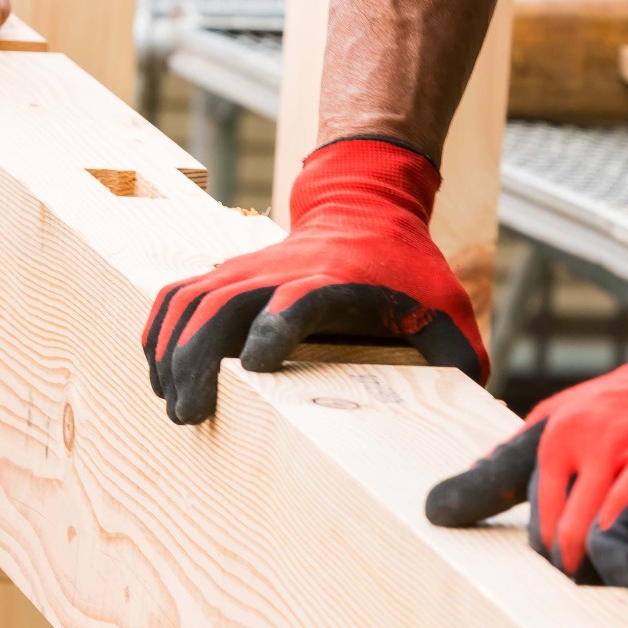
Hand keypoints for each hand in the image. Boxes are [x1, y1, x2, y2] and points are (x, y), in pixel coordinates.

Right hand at [143, 137, 486, 424]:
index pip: (299, 301)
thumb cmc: (410, 274)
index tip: (257, 366)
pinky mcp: (228, 272)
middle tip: (189, 415)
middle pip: (224, 305)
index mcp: (340, 283)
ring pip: (192, 301)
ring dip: (171, 351)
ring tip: (171, 403)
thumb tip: (473, 422)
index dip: (275, 329)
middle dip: (197, 360)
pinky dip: (158, 327)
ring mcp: (249, 269)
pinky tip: (154, 365)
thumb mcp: (449, 314)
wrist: (367, 205)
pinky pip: (177, 292)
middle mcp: (283, 272)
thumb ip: (458, 365)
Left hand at [426, 327, 627, 587]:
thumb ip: (502, 469)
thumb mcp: (556, 425)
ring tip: (623, 577)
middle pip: (567, 536)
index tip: (556, 575)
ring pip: (610, 534)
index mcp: (558, 435)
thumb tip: (436, 509)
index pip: (535, 519)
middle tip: (592, 586)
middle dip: (576, 572)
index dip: (545, 557)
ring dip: (613, 570)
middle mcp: (600, 442)